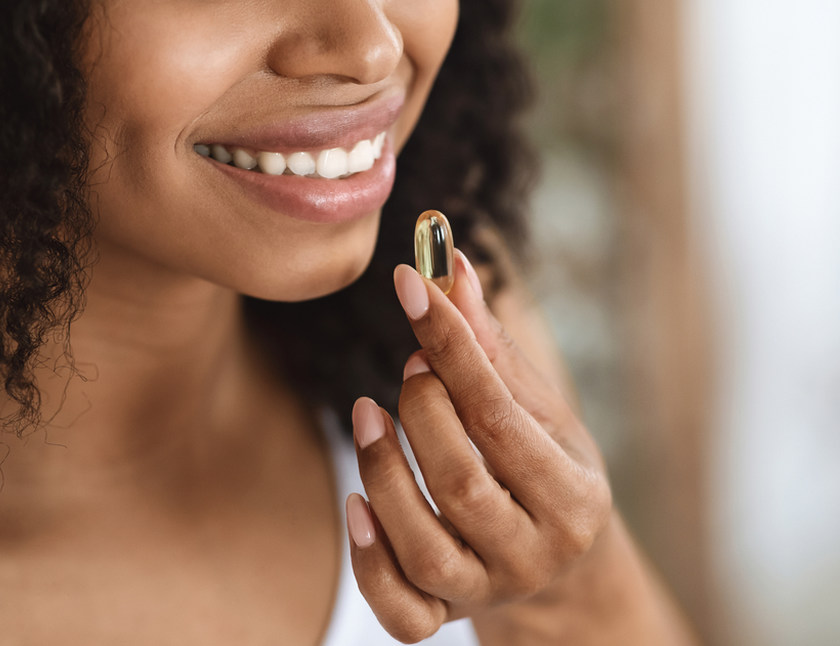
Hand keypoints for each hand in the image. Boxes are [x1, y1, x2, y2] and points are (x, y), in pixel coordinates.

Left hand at [346, 251, 611, 642]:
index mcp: (572, 496)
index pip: (499, 415)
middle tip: (409, 368)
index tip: (409, 284)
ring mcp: (489, 592)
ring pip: (423, 547)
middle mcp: (534, 553)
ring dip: (381, 470)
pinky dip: (369, 562)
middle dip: (420, 411)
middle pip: (460, 482)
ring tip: (367, 412)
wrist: (560, 570)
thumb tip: (449, 264)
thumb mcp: (535, 410)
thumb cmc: (543, 470)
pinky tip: (355, 505)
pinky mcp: (447, 617)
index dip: (450, 344)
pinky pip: (400, 611)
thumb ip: (489, 347)